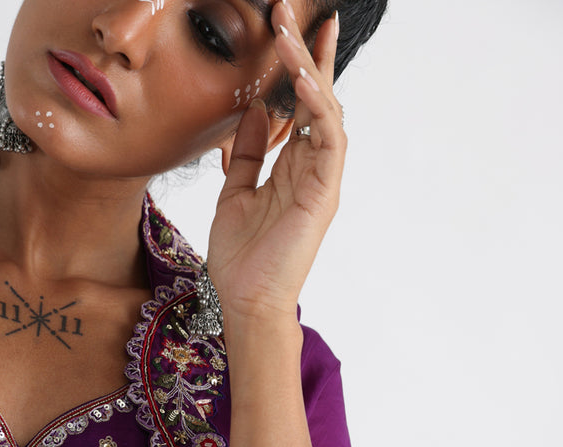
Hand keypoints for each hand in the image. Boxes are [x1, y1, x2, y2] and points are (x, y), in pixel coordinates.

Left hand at [207, 2, 344, 322]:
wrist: (245, 302)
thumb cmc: (241, 258)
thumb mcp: (234, 192)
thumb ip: (247, 153)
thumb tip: (252, 111)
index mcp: (292, 166)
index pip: (298, 105)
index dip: (295, 65)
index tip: (286, 27)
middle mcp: (312, 167)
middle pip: (316, 98)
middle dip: (307, 53)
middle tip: (290, 13)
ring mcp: (322, 179)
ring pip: (325, 111)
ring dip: (309, 71)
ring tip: (290, 36)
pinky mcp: (325, 192)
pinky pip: (328, 139)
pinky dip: (317, 107)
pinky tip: (300, 82)